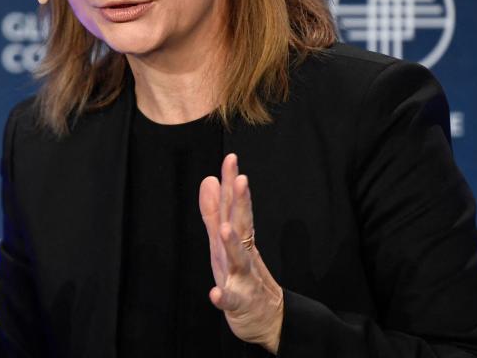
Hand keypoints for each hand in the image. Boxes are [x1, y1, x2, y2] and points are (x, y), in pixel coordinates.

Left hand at [199, 154, 283, 352]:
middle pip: (241, 226)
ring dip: (231, 245)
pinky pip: (230, 300)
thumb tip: (210, 179)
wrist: (266, 318)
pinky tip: (214, 294)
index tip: (231, 158)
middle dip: (240, 203)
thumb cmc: (242, 275)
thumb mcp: (225, 240)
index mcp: (237, 238)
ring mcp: (242, 279)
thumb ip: (215, 211)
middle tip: (241, 179)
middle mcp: (241, 254)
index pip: (235, 207)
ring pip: (237, 260)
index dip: (232, 183)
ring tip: (225, 228)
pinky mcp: (238, 304)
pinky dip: (223, 297)